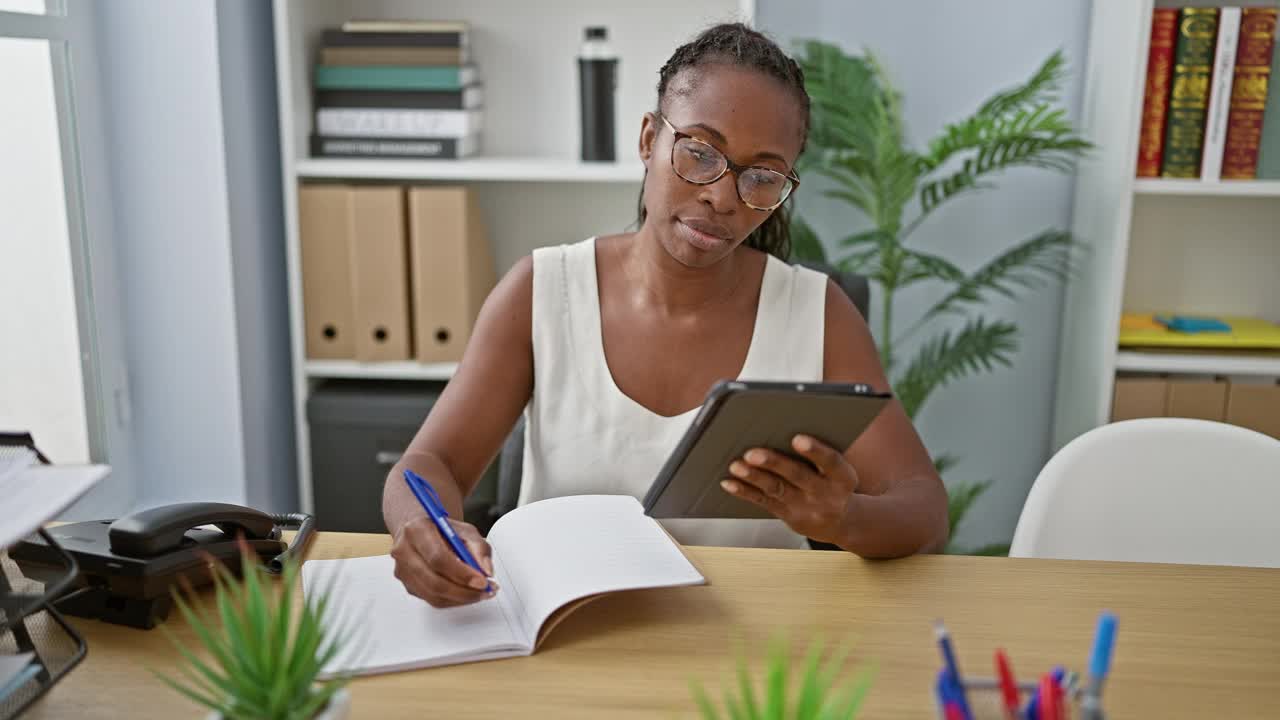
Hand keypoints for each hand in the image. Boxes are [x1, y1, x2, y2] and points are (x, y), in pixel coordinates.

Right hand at [389, 515, 497, 606]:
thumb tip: (486, 571)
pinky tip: (466, 593)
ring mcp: (403, 570)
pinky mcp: (407, 585)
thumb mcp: (465, 530)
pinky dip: (453, 600)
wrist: (420, 530)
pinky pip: (432, 600)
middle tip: (485, 591)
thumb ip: (479, 548)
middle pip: (434, 581)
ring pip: (433, 595)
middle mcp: (404, 551)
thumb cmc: (441, 529)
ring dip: (461, 598)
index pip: (438, 558)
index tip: (482, 580)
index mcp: (417, 530)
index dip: (462, 573)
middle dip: (464, 591)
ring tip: (480, 593)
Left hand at [720, 434, 859, 544]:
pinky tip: (730, 482)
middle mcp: (826, 494)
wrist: (838, 521)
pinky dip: (745, 491)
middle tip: (752, 453)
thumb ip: (819, 453)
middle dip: (774, 463)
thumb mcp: (838, 469)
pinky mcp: (787, 515)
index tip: (797, 438)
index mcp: (843, 477)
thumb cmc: (833, 482)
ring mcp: (805, 507)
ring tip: (736, 465)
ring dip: (754, 477)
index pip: (831, 462)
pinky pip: (763, 502)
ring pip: (777, 489)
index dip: (815, 450)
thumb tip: (782, 425)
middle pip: (798, 475)